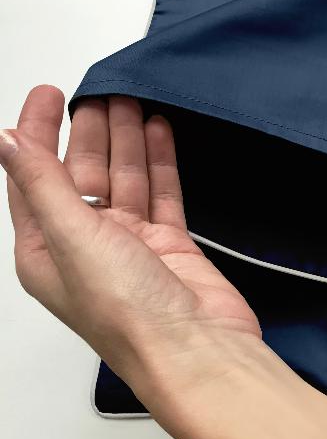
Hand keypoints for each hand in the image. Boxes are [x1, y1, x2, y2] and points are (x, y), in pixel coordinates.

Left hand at [1, 85, 264, 402]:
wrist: (195, 346)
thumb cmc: (128, 313)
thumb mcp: (70, 237)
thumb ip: (42, 183)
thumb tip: (7, 142)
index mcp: (45, 251)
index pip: (34, 178)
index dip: (36, 133)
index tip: (46, 94)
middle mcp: (85, 247)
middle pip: (82, 173)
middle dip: (88, 131)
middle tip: (99, 91)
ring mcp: (130, 246)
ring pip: (125, 179)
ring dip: (126, 140)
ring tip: (132, 101)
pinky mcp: (170, 246)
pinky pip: (162, 194)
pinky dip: (160, 163)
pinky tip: (160, 134)